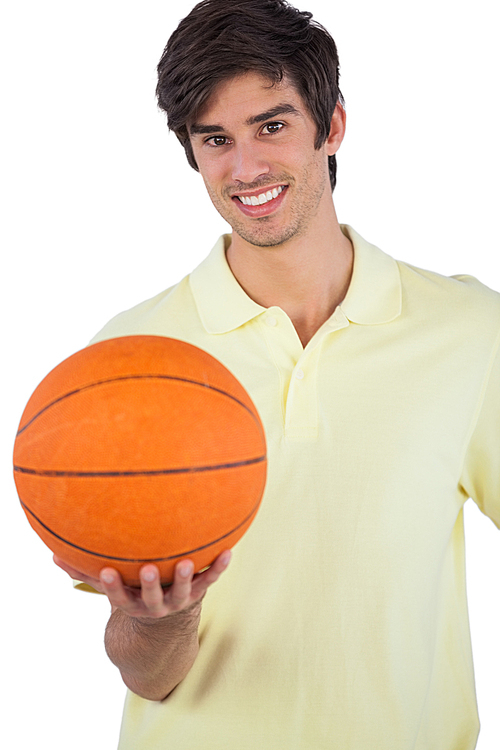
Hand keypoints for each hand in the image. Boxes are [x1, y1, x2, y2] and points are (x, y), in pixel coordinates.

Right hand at [53, 551, 230, 618]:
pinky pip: (210, 580)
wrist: (165, 620)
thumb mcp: (112, 586)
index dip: (113, 586)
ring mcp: (178, 600)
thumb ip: (86, 573)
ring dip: (185, 579)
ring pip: (183, 593)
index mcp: (132, 603)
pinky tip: (228, 551)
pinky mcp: (198, 592)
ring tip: (187, 563)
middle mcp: (155, 605)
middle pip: (151, 598)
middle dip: (150, 585)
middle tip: (148, 569)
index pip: (118, 597)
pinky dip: (218, 568)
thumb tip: (54, 556)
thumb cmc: (132, 592)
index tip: (107, 571)